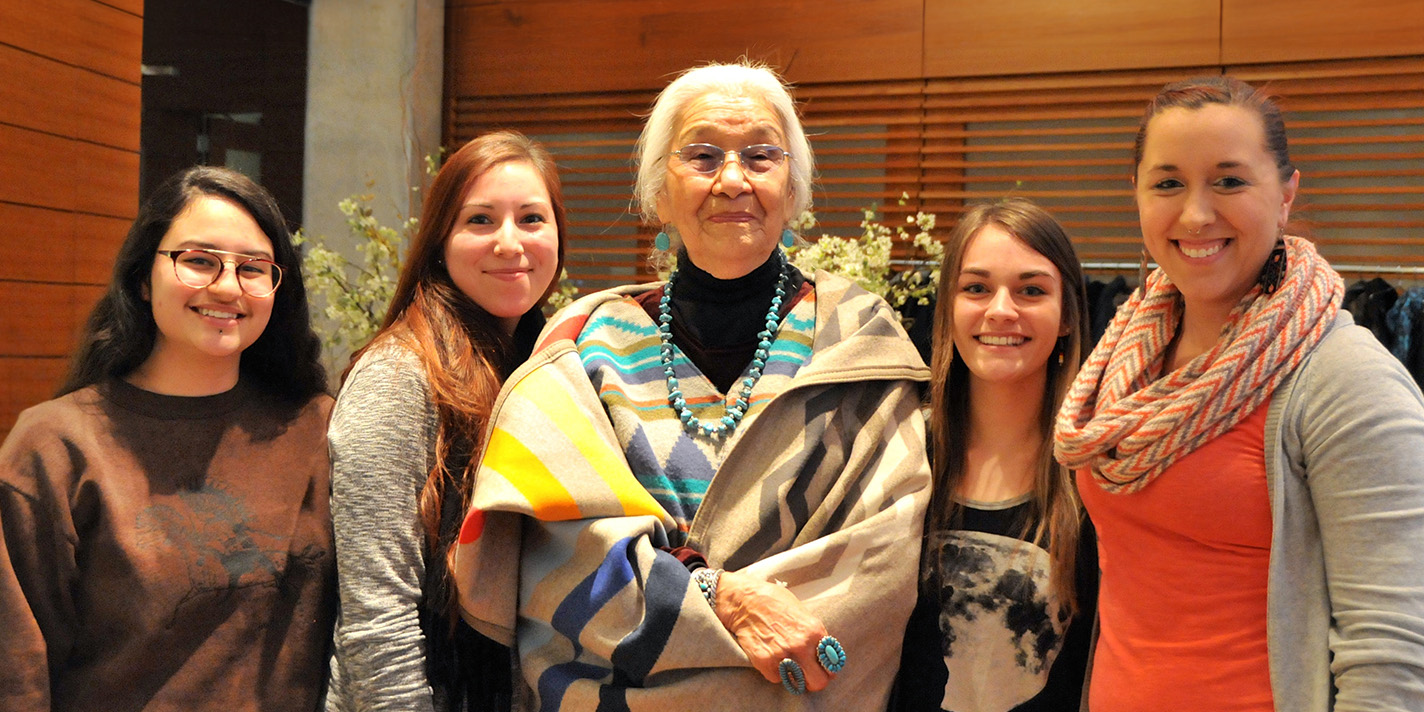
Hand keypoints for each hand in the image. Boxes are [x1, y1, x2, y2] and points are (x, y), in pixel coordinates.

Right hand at [713, 570, 833, 691]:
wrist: (744, 600)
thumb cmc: (773, 602)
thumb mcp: (801, 612)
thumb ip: (813, 634)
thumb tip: (824, 653)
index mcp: (814, 631)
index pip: (832, 664)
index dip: (828, 669)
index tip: (822, 669)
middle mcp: (801, 645)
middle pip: (819, 682)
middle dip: (814, 681)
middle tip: (807, 675)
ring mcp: (782, 655)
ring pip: (797, 684)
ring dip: (793, 676)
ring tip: (786, 662)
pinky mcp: (764, 662)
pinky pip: (776, 678)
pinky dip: (774, 671)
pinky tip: (769, 656)